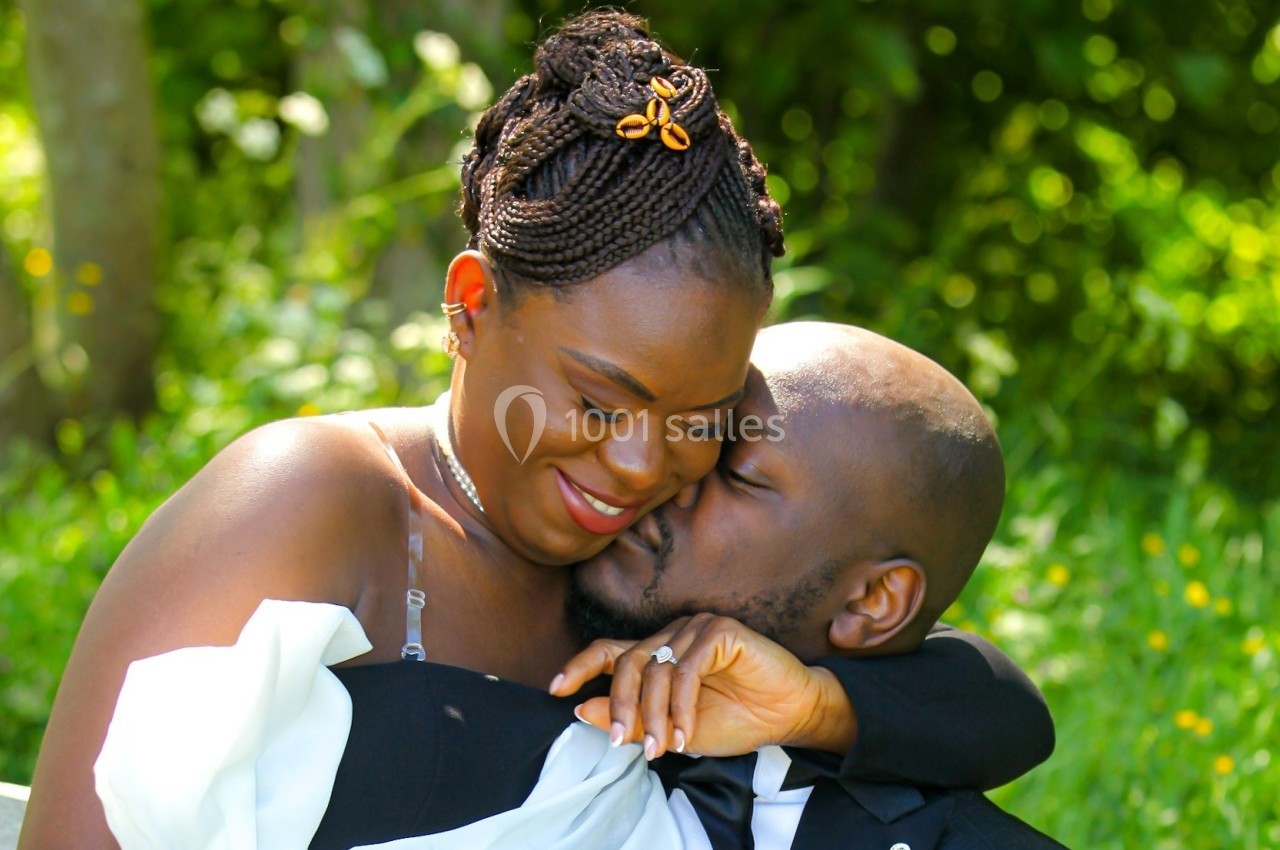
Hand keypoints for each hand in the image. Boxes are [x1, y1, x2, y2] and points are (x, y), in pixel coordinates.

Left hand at [550, 614, 856, 759]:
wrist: (789, 715)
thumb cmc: (736, 720)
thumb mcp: (674, 730)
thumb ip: (632, 718)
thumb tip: (581, 709)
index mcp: (658, 654)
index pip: (609, 651)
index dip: (579, 665)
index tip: (555, 689)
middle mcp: (672, 635)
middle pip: (627, 660)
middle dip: (618, 704)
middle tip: (620, 740)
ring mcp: (695, 628)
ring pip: (655, 669)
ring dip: (655, 715)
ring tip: (661, 748)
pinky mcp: (719, 630)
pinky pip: (686, 668)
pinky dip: (682, 705)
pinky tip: (687, 733)